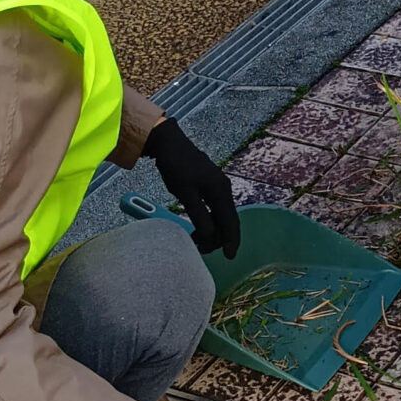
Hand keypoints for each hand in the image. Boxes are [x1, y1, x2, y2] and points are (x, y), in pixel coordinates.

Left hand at [147, 118, 239, 258]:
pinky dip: (209, 220)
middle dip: (218, 238)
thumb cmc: (176, 166)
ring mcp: (218, 186)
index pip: (231, 222)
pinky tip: (197, 226)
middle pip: (228, 221)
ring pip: (221, 216)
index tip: (229, 257)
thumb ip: (199, 216)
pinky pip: (215, 209)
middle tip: (200, 249)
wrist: (169, 143)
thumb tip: (210, 236)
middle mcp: (224, 189)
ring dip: (212, 230)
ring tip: (195, 239)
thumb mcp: (185, 193)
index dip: (231, 241)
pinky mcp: (211, 185)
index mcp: (221, 191)